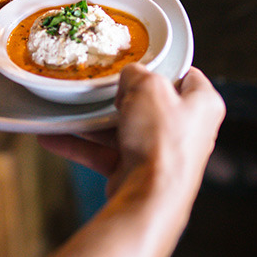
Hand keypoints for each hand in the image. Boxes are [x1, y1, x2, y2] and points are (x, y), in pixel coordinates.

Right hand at [38, 66, 224, 197]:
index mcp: (203, 105)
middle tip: (102, 84)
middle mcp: (186, 131)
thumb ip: (137, 73)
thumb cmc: (161, 141)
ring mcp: (160, 153)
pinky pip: (105, 153)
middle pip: (151, 103)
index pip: (187, 77)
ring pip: (123, 129)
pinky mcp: (137, 171)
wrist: (149, 196)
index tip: (141, 61)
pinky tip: (54, 135)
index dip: (164, 66)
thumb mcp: (148, 87)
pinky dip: (81, 145)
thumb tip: (129, 76)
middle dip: (123, 96)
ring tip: (69, 106)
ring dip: (93, 121)